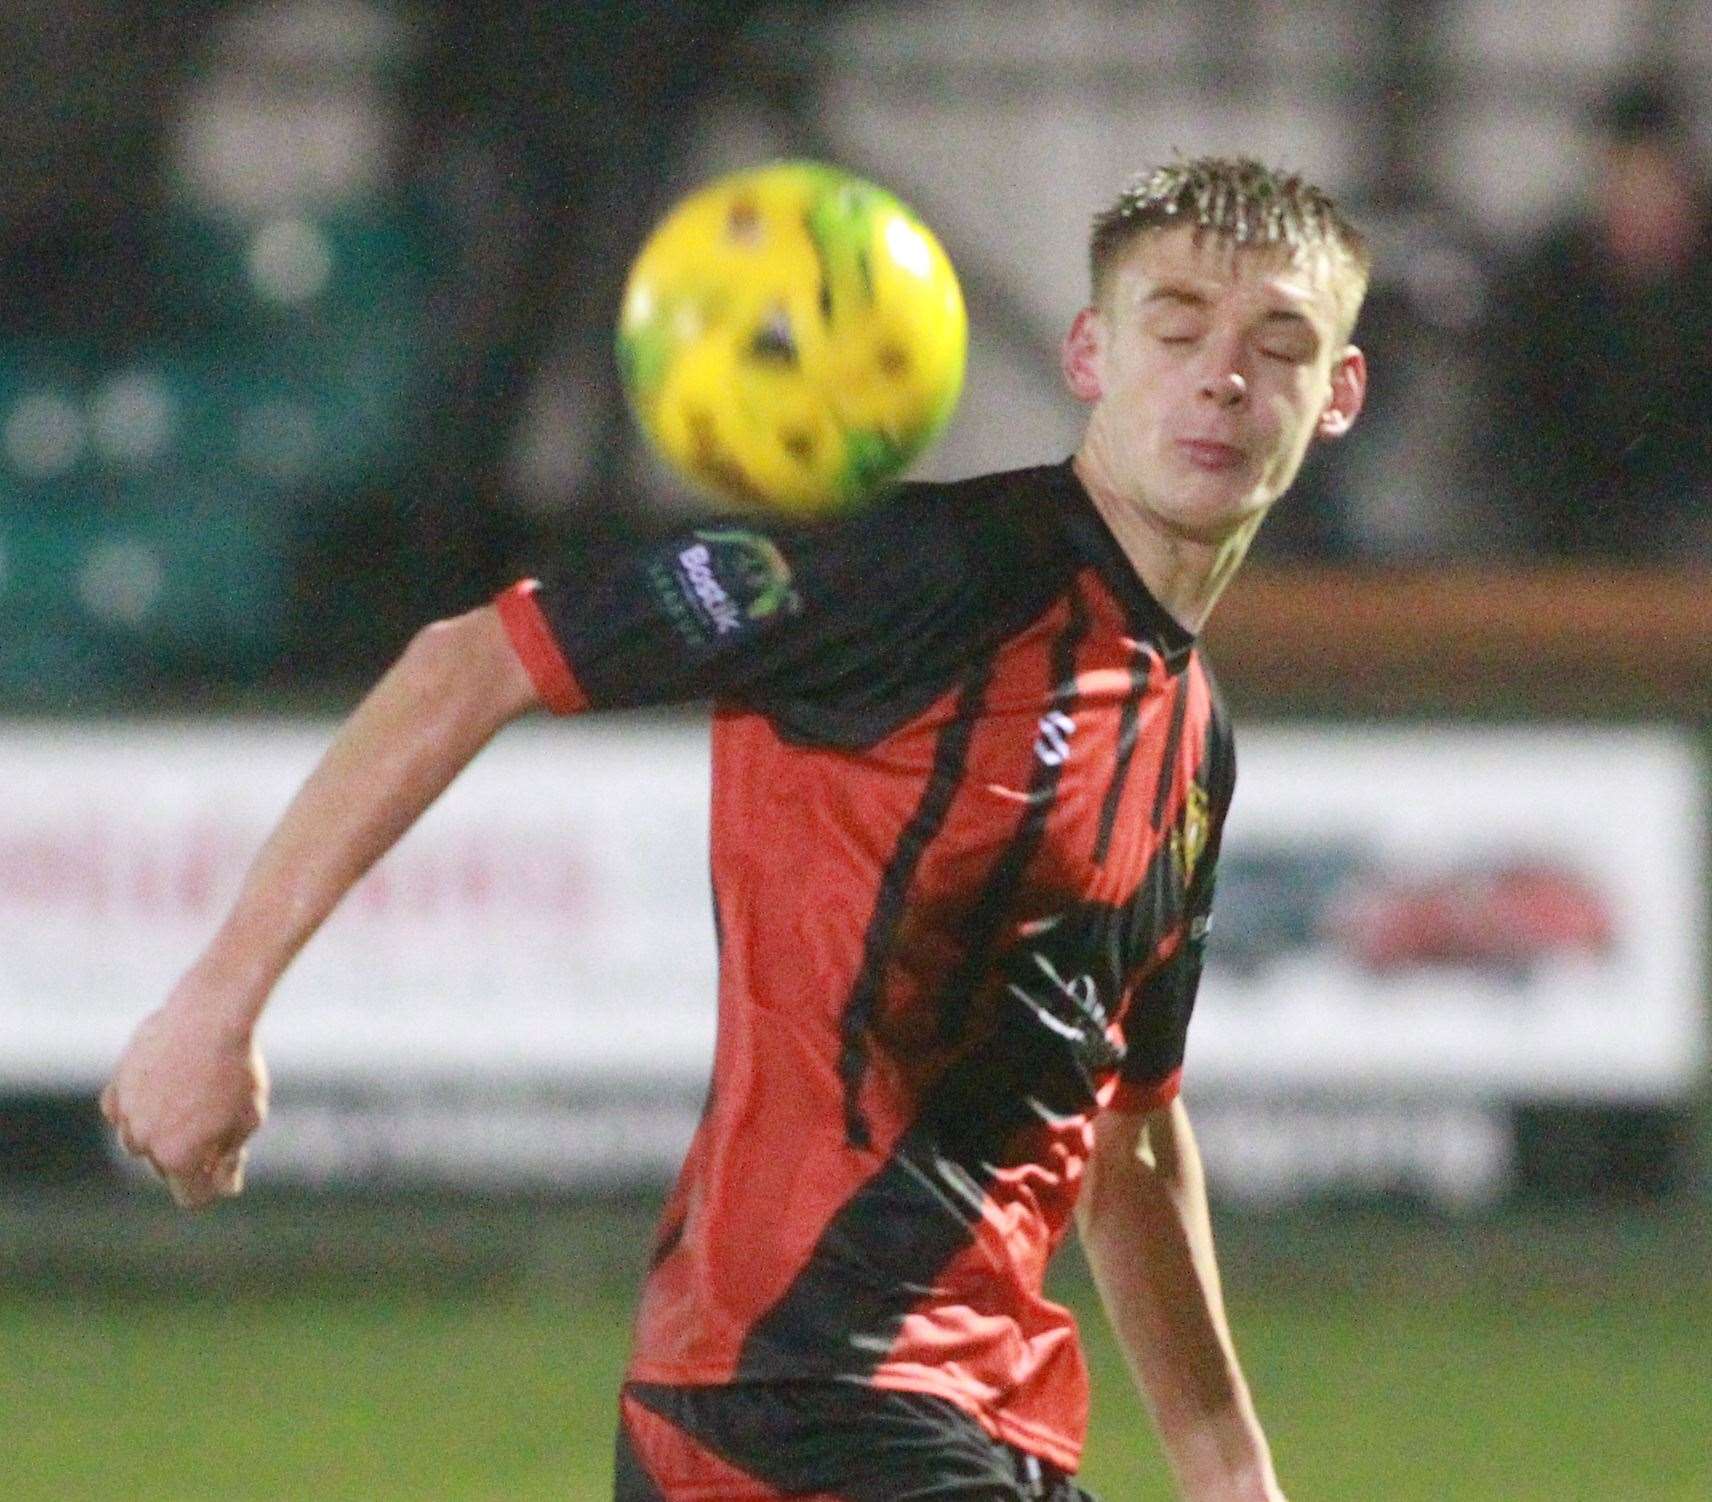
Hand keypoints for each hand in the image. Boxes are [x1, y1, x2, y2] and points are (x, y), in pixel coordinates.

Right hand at [100, 983, 268, 1209]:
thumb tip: (224, 1184)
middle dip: (191, 1154)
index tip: (229, 1164)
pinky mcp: (116, 1087)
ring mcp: (126, 1115)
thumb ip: (230, 1155)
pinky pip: (123, 1112)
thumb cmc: (237, 1068)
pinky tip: (164, 1088)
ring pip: (141, 1140)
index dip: (214, 1184)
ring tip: (196, 1097)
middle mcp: (145, 1142)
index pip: (192, 1196)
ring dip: (163, 1132)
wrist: (210, 1015)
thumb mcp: (248, 1117)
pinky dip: (140, 1108)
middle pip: (167, 1166)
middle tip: (220, 1119)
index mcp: (179, 1158)